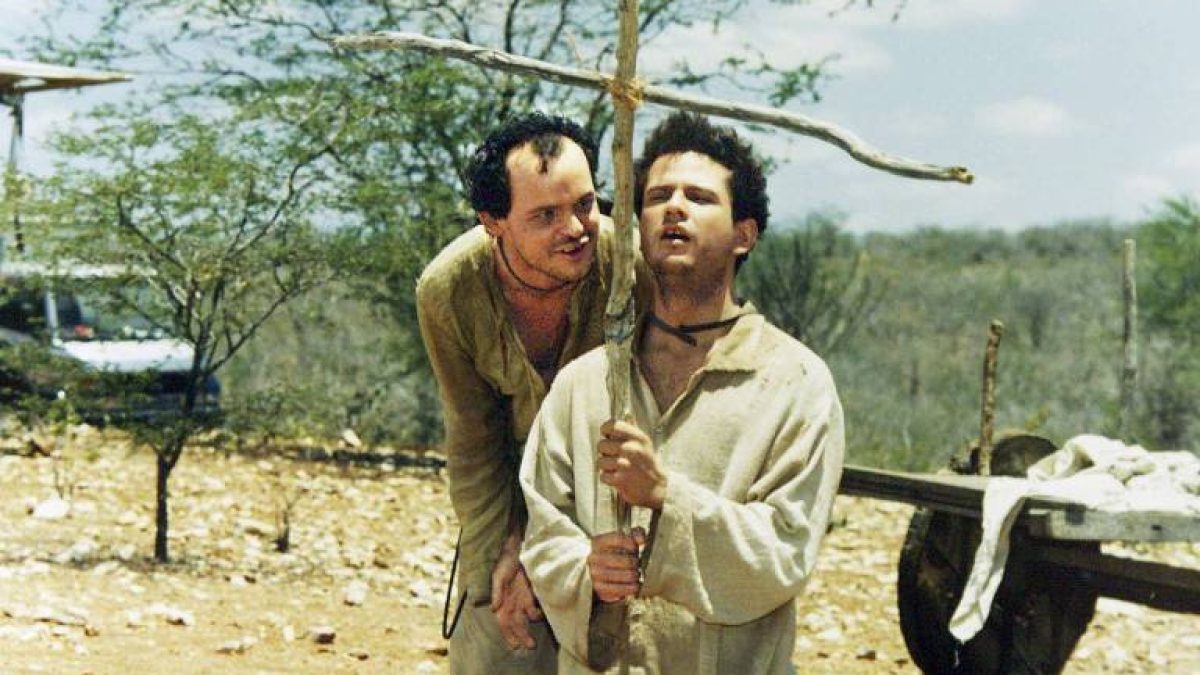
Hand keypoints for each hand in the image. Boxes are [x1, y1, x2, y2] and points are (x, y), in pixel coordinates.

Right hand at [490, 534, 542, 649]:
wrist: (515, 551)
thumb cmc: (503, 563)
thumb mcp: (498, 576)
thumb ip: (496, 592)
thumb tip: (494, 609)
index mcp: (501, 603)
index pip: (504, 623)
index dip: (508, 635)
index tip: (515, 646)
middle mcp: (510, 604)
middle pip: (516, 624)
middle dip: (522, 636)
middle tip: (531, 646)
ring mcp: (520, 600)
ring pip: (525, 619)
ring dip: (529, 629)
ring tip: (534, 638)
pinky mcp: (529, 594)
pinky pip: (533, 607)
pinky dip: (536, 613)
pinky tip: (539, 614)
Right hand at [588, 529, 645, 602]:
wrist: (598, 567)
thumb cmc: (614, 552)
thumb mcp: (622, 539)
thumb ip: (634, 534)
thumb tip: (641, 539)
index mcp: (598, 542)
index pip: (618, 539)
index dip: (631, 543)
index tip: (635, 547)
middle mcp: (593, 558)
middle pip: (622, 560)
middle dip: (634, 563)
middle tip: (638, 564)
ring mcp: (594, 574)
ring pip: (622, 576)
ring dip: (634, 577)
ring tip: (637, 575)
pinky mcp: (598, 589)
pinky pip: (617, 591)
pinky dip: (629, 589)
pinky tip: (632, 586)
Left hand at [598, 419, 667, 508]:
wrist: (656, 487)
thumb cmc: (646, 462)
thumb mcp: (644, 443)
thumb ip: (632, 428)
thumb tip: (626, 412)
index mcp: (638, 437)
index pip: (612, 426)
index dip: (606, 431)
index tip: (608, 436)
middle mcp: (633, 449)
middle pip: (602, 444)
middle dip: (605, 452)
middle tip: (614, 456)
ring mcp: (627, 465)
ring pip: (600, 461)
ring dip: (606, 466)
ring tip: (617, 468)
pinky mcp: (622, 480)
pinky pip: (603, 476)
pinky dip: (608, 478)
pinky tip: (618, 478)